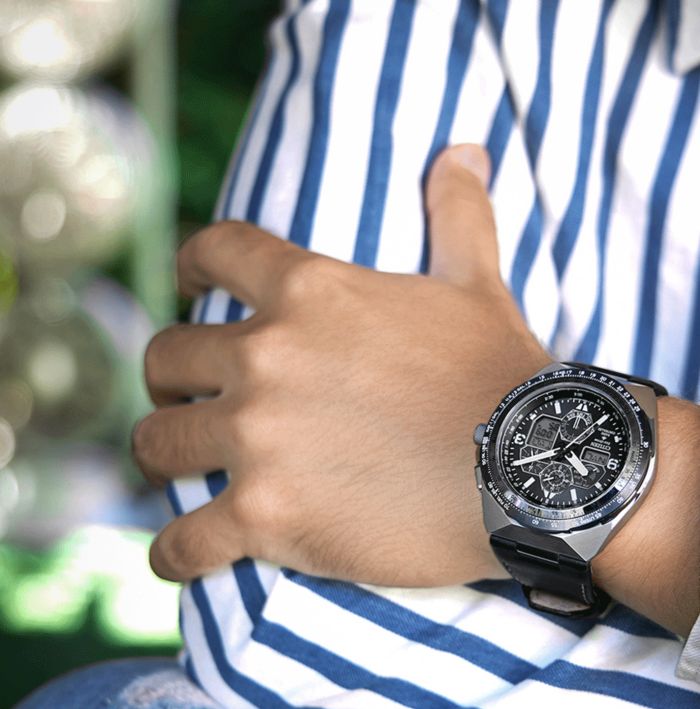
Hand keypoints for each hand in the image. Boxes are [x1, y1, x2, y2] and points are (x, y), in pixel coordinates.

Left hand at [134, 144, 550, 585]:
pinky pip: (184, 541)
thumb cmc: (503, 377)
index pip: (214, 254)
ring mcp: (258, 440)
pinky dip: (175, 553)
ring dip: (160, 458)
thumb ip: (459, 213)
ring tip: (176, 475)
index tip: (187, 287)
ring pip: (157, 445)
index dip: (190, 267)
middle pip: (165, 357)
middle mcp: (266, 359)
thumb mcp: (479, 285)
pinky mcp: (265, 516)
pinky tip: (179, 557)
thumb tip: (467, 150)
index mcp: (309, 294)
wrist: (532, 470)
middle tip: (186, 402)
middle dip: (168, 380)